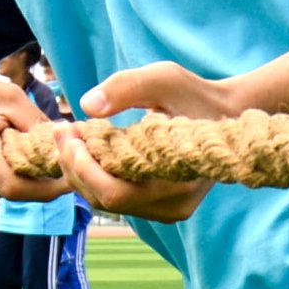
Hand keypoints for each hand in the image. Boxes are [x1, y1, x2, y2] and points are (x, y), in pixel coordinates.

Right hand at [0, 71, 64, 206]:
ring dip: (23, 172)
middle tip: (52, 147)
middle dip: (42, 173)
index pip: (18, 186)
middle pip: (20, 188)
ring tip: (13, 141)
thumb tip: (68, 142)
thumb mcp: (3, 95)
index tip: (73, 172)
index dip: (51, 186)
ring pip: (10, 190)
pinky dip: (7, 174)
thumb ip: (36, 122)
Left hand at [63, 62, 235, 224]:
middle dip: (74, 166)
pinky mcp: (159, 207)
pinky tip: (89, 149)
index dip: (82, 166)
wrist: (225, 114)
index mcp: (179, 182)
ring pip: (105, 202)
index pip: (115, 192)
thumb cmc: (195, 94)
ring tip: (72, 136)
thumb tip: (87, 105)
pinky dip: (94, 176)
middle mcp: (173, 206)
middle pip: (104, 200)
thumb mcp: (164, 78)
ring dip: (80, 171)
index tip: (68, 130)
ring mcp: (167, 211)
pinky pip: (115, 198)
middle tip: (62, 129)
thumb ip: (126, 87)